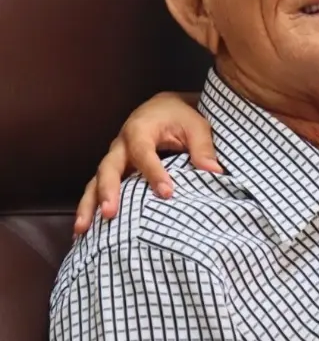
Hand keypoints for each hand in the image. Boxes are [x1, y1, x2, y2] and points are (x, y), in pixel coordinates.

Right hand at [74, 91, 219, 233]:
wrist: (164, 108)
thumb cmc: (180, 116)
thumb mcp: (196, 126)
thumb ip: (203, 148)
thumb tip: (214, 172)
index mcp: (140, 129)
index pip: (143, 152)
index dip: (153, 173)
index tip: (167, 193)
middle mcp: (121, 145)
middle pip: (108, 167)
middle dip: (108, 190)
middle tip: (110, 214)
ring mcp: (115, 159)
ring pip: (96, 181)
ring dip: (89, 205)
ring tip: (82, 230)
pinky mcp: (115, 171)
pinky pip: (97, 189)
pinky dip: (90, 208)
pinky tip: (85, 232)